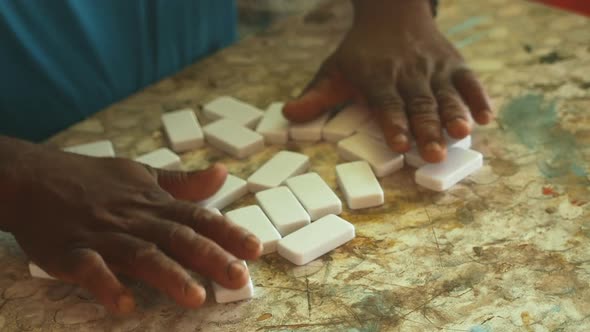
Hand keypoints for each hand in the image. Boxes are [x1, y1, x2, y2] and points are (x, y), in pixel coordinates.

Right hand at [3, 144, 261, 313]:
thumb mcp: (142, 173)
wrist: (33, 177)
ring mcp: (104, 235)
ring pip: (141, 255)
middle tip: (239, 277)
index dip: (228, 233)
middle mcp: (135, 219)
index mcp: (154, 203)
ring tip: (195, 297)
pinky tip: (125, 304)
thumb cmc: (92, 179)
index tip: (256, 249)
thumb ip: (183, 182)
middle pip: (179, 238)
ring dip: (169, 275)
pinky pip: (91, 270)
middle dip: (211, 257)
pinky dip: (107, 285)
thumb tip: (222, 173)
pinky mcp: (71, 252)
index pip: (199, 217)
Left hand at [283, 0, 492, 162]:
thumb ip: (315, 96)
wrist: (393, 13)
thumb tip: (287, 115)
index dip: (393, 122)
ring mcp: (433, 67)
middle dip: (427, 128)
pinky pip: (469, 80)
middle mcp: (408, 72)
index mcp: (377, 76)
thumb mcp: (334, 70)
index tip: (399, 144)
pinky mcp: (454, 64)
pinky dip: (479, 97)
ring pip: (446, 93)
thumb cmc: (360, 52)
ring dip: (455, 114)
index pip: (386, 102)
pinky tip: (488, 117)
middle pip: (419, 103)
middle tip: (434, 154)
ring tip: (463, 134)